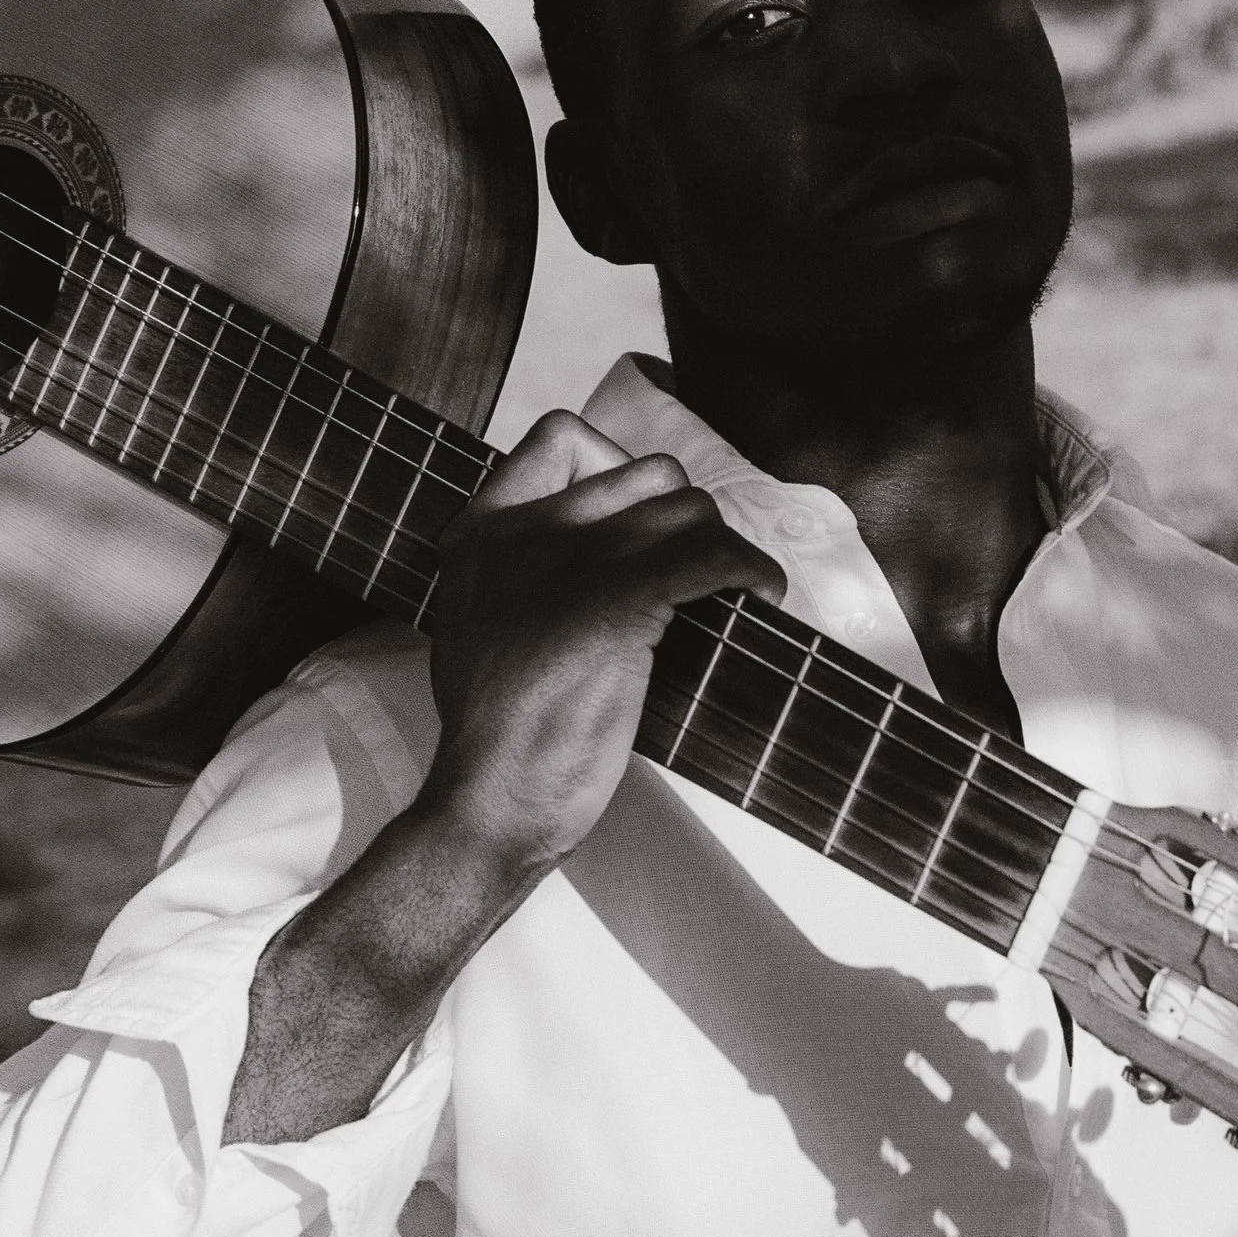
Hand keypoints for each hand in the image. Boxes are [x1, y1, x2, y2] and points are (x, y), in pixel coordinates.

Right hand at [423, 411, 785, 878]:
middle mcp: (524, 532)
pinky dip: (750, 570)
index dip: (616, 463)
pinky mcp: (615, 606)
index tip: (640, 518)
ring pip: (688, 509)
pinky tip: (761, 594)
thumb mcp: (476, 623)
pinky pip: (709, 555)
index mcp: (484, 532)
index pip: (560, 435)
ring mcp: (569, 565)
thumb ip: (519, 572)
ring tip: (738, 588)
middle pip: (646, 471)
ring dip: (725, 547)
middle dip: (687, 517)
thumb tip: (590, 552)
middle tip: (698, 569)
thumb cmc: (497, 733)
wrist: (490, 801)